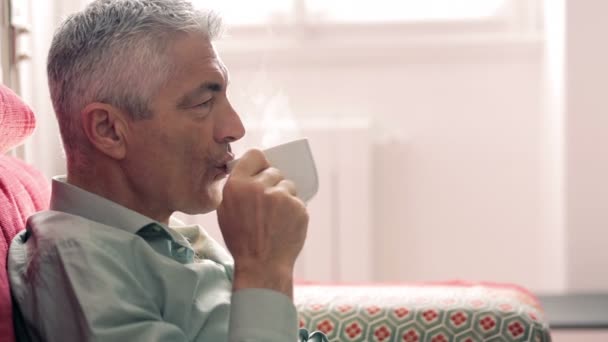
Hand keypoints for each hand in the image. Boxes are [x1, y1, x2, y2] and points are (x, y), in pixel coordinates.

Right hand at [217, 149, 308, 297]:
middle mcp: (260, 187)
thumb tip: (250, 172)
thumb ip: (237, 188)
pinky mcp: (299, 207)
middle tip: (267, 203)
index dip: (259, 163)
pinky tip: (284, 224)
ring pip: (288, 184)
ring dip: (284, 196)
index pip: (255, 155)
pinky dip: (293, 210)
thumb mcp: (226, 211)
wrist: (262, 266)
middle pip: (273, 170)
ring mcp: (281, 197)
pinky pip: (298, 200)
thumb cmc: (241, 240)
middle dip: (272, 183)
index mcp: (238, 185)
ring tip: (275, 217)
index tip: (261, 171)